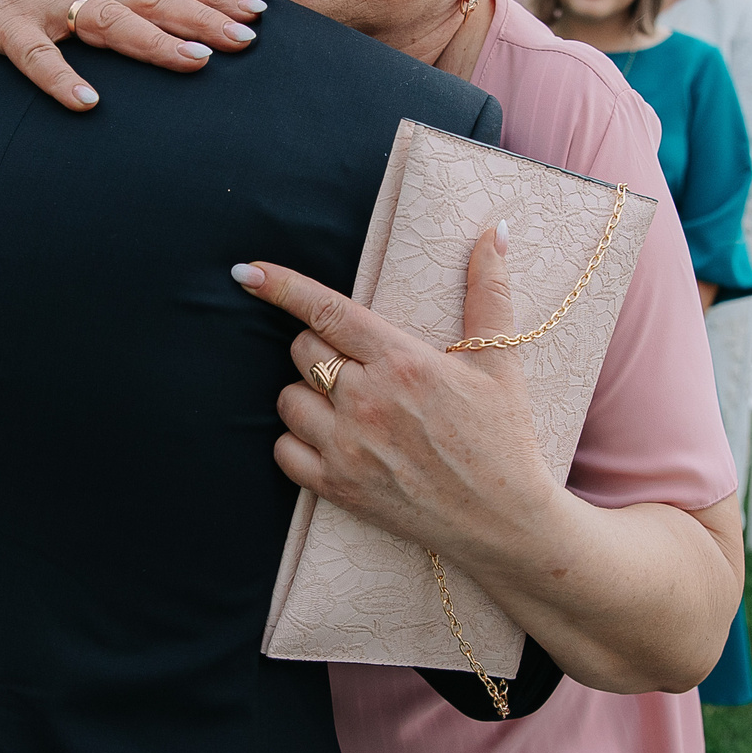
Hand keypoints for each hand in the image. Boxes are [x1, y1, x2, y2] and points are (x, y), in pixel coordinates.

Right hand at [0, 0, 266, 111]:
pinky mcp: (4, 26)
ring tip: (194, 63)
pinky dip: (60, 78)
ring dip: (152, 42)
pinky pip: (35, 56)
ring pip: (107, 21)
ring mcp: (43, 1)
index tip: (259, 13)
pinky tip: (87, 102)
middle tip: (248, 40)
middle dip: (203, 18)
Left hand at [231, 227, 552, 558]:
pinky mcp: (338, 487)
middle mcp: (366, 401)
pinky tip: (327, 438)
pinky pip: (283, 451)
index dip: (281, 287)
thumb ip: (488, 292)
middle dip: (318, 347)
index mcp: (402, 362)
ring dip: (307, 394)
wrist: (503, 521)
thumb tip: (493, 231)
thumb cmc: (503, 438)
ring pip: (288, 399)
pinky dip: (295, 440)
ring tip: (345, 404)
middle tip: (353, 363)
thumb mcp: (500, 362)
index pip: (327, 311)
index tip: (247, 272)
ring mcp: (347, 447)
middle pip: (303, 350)